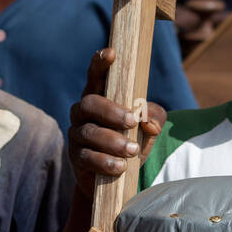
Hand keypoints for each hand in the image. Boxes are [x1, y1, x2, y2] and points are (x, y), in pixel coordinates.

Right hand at [69, 47, 165, 199]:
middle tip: (132, 121)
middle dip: (111, 111)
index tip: (112, 54)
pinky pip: (86, 157)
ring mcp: (77, 134)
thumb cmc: (133, 141)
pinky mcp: (76, 157)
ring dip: (112, 141)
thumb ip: (155, 117)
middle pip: (89, 103)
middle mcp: (83, 112)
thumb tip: (150, 123)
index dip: (100, 63)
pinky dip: (104, 161)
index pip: (96, 75)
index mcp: (100, 96)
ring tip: (132, 151)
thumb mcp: (149, 127)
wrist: (118, 177)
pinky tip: (120, 166)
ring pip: (89, 132)